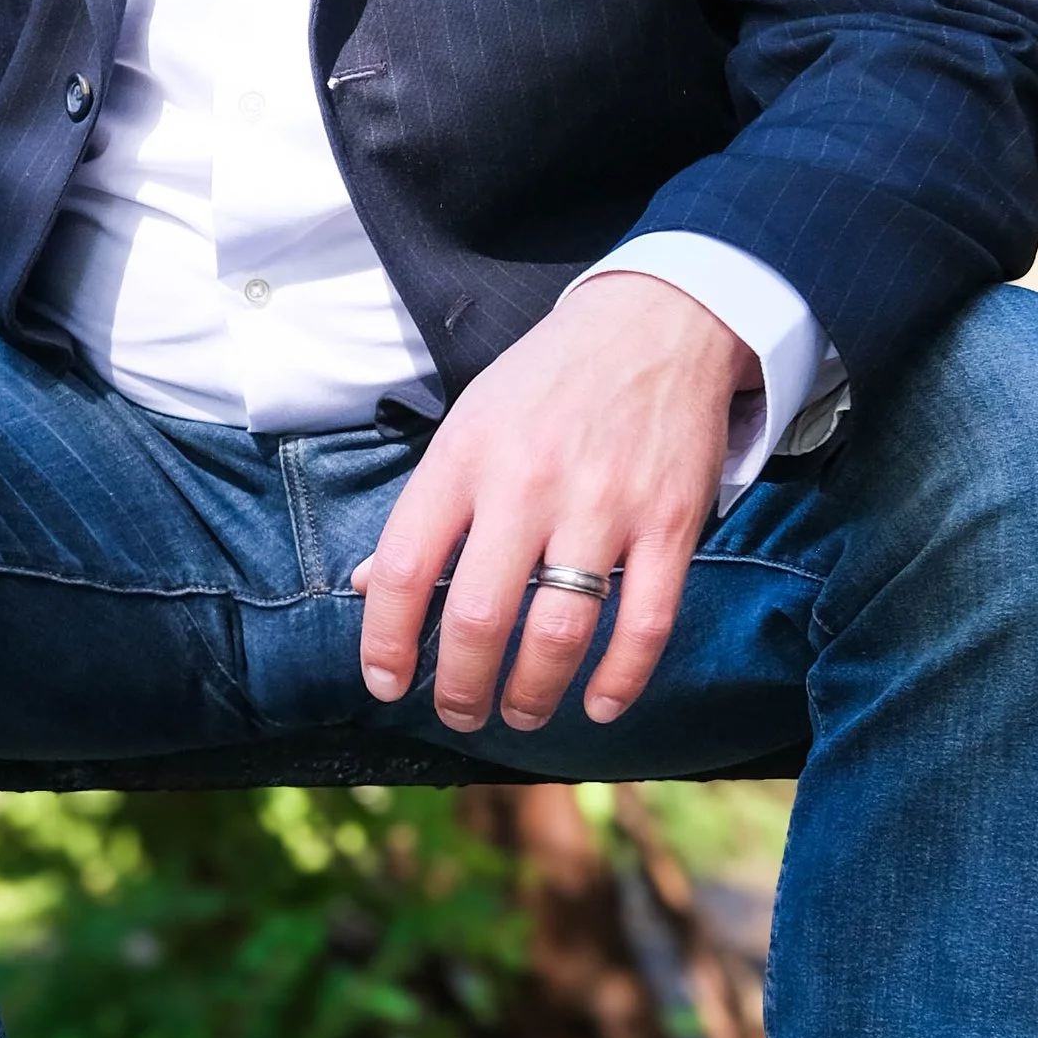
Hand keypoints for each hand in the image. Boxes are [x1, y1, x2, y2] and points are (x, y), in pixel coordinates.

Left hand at [353, 274, 756, 734]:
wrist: (657, 322)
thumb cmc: (547, 381)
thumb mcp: (467, 424)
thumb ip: (423, 508)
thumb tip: (365, 585)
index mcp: (465, 460)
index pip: (404, 567)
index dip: (385, 639)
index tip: (385, 683)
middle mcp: (528, 485)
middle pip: (479, 615)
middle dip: (461, 686)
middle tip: (460, 713)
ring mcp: (604, 507)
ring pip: (559, 631)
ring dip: (533, 692)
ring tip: (519, 715)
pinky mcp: (671, 523)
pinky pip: (646, 624)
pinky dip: (621, 679)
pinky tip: (599, 705)